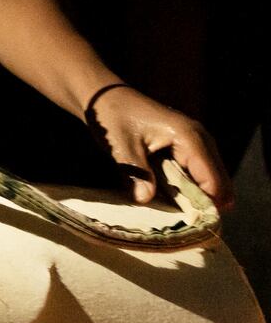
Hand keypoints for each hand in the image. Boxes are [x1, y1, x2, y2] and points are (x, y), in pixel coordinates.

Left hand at [85, 85, 234, 210]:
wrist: (105, 96)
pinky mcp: (189, 147)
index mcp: (190, 138)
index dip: (206, 206)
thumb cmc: (113, 116)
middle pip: (218, 184)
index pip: (213, 182)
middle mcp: (201, 140)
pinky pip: (198, 174)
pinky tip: (170, 198)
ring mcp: (198, 142)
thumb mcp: (121, 145)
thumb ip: (135, 173)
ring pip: (209, 181)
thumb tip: (145, 200)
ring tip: (173, 212)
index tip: (189, 226)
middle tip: (180, 223)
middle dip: (202, 205)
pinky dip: (188, 188)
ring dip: (195, 197)